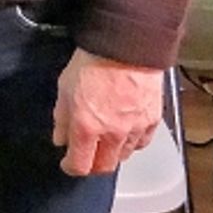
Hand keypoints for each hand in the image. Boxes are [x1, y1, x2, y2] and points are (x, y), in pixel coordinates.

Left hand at [52, 47, 162, 175]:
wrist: (125, 45)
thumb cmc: (92, 61)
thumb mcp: (65, 87)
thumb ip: (62, 117)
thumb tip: (60, 139)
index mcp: (87, 127)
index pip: (80, 165)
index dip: (71, 167)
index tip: (68, 163)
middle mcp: (112, 134)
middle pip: (104, 166)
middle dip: (93, 164)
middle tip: (87, 155)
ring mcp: (135, 128)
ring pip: (124, 156)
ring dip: (113, 153)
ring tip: (106, 141)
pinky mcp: (152, 120)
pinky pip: (142, 142)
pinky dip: (133, 142)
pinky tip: (126, 132)